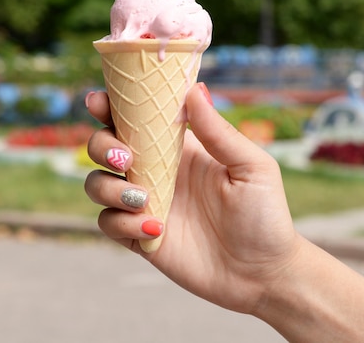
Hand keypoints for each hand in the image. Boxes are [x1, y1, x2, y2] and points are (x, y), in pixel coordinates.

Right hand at [84, 83, 301, 313]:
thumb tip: (194, 89)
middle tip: (124, 157)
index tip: (98, 100)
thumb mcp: (251, 168)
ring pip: (98, 184)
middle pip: (104, 147)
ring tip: (144, 200)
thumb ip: (219, 132)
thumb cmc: (265, 215)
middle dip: (101, 146)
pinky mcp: (140, 238)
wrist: (264, 273)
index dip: (110, 107)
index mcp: (178, 148)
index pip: (135, 119)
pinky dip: (122, 223)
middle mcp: (155, 172)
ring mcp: (146, 205)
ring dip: (110, 188)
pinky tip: (155, 230)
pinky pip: (109, 224)